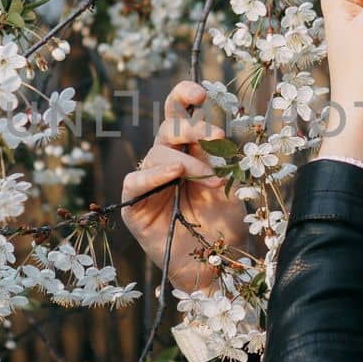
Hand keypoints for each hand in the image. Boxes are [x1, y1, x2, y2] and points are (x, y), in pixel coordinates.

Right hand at [118, 79, 251, 290]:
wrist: (214, 268)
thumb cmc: (223, 227)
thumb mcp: (228, 188)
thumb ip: (217, 161)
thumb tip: (213, 136)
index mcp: (189, 150)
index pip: (178, 113)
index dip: (183, 96)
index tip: (200, 93)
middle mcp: (166, 161)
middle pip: (168, 128)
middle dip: (193, 128)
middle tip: (217, 139)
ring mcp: (149, 183)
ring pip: (157, 154)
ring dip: (188, 162)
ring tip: (211, 180)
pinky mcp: (134, 206)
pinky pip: (134, 182)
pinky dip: (151, 176)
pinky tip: (172, 173)